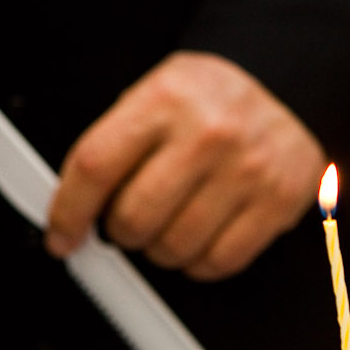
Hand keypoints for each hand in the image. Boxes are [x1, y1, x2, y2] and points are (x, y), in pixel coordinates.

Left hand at [46, 51, 325, 281]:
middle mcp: (208, 134)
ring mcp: (247, 171)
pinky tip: (200, 238)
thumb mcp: (157, 95)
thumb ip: (118, 145)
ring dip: (161, 250)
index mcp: (165, 99)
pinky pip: (219, 261)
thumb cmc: (213, 99)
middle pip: (135, 217)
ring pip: (175, 248)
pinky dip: (199, 263)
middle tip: (128, 223)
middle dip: (122, 233)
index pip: (96, 166)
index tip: (62, 236)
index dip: (69, 212)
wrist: (287, 85)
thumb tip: (78, 211)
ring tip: (170, 225)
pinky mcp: (278, 202)